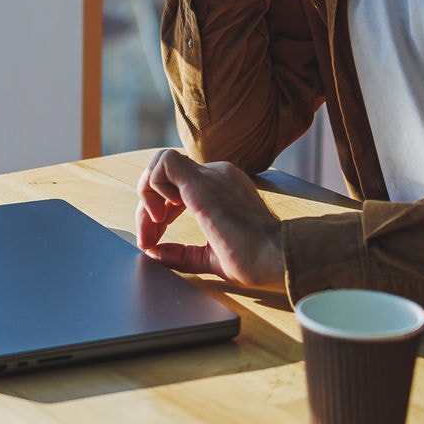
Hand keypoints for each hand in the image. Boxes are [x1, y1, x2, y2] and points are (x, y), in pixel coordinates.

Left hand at [134, 150, 285, 290]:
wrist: (276, 258)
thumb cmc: (255, 261)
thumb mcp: (210, 256)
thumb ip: (183, 253)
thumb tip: (155, 253)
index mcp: (222, 189)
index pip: (177, 188)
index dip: (157, 214)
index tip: (153, 242)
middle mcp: (217, 176)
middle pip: (165, 178)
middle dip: (147, 209)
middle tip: (147, 239)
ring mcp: (212, 175)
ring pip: (161, 164)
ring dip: (147, 196)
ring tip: (153, 227)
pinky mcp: (203, 182)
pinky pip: (165, 163)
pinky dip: (153, 187)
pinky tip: (162, 216)